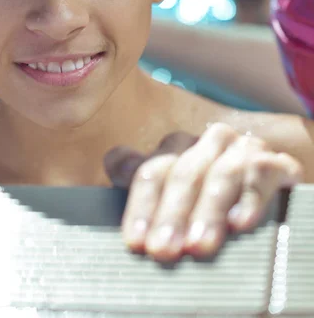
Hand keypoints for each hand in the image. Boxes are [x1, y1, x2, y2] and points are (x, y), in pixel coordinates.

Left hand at [104, 123, 302, 260]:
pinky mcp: (277, 164)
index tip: (136, 241)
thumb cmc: (213, 192)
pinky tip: (239, 222)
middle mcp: (210, 142)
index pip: (152, 171)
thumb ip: (147, 180)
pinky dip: (250, 200)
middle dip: (172, 214)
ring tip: (198, 244)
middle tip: (163, 249)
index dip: (141, 206)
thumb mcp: (176, 186)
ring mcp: (244, 149)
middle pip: (184, 174)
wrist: (267, 181)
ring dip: (208, 211)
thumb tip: (116, 162)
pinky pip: (262, 176)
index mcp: (180, 146)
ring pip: (221, 173)